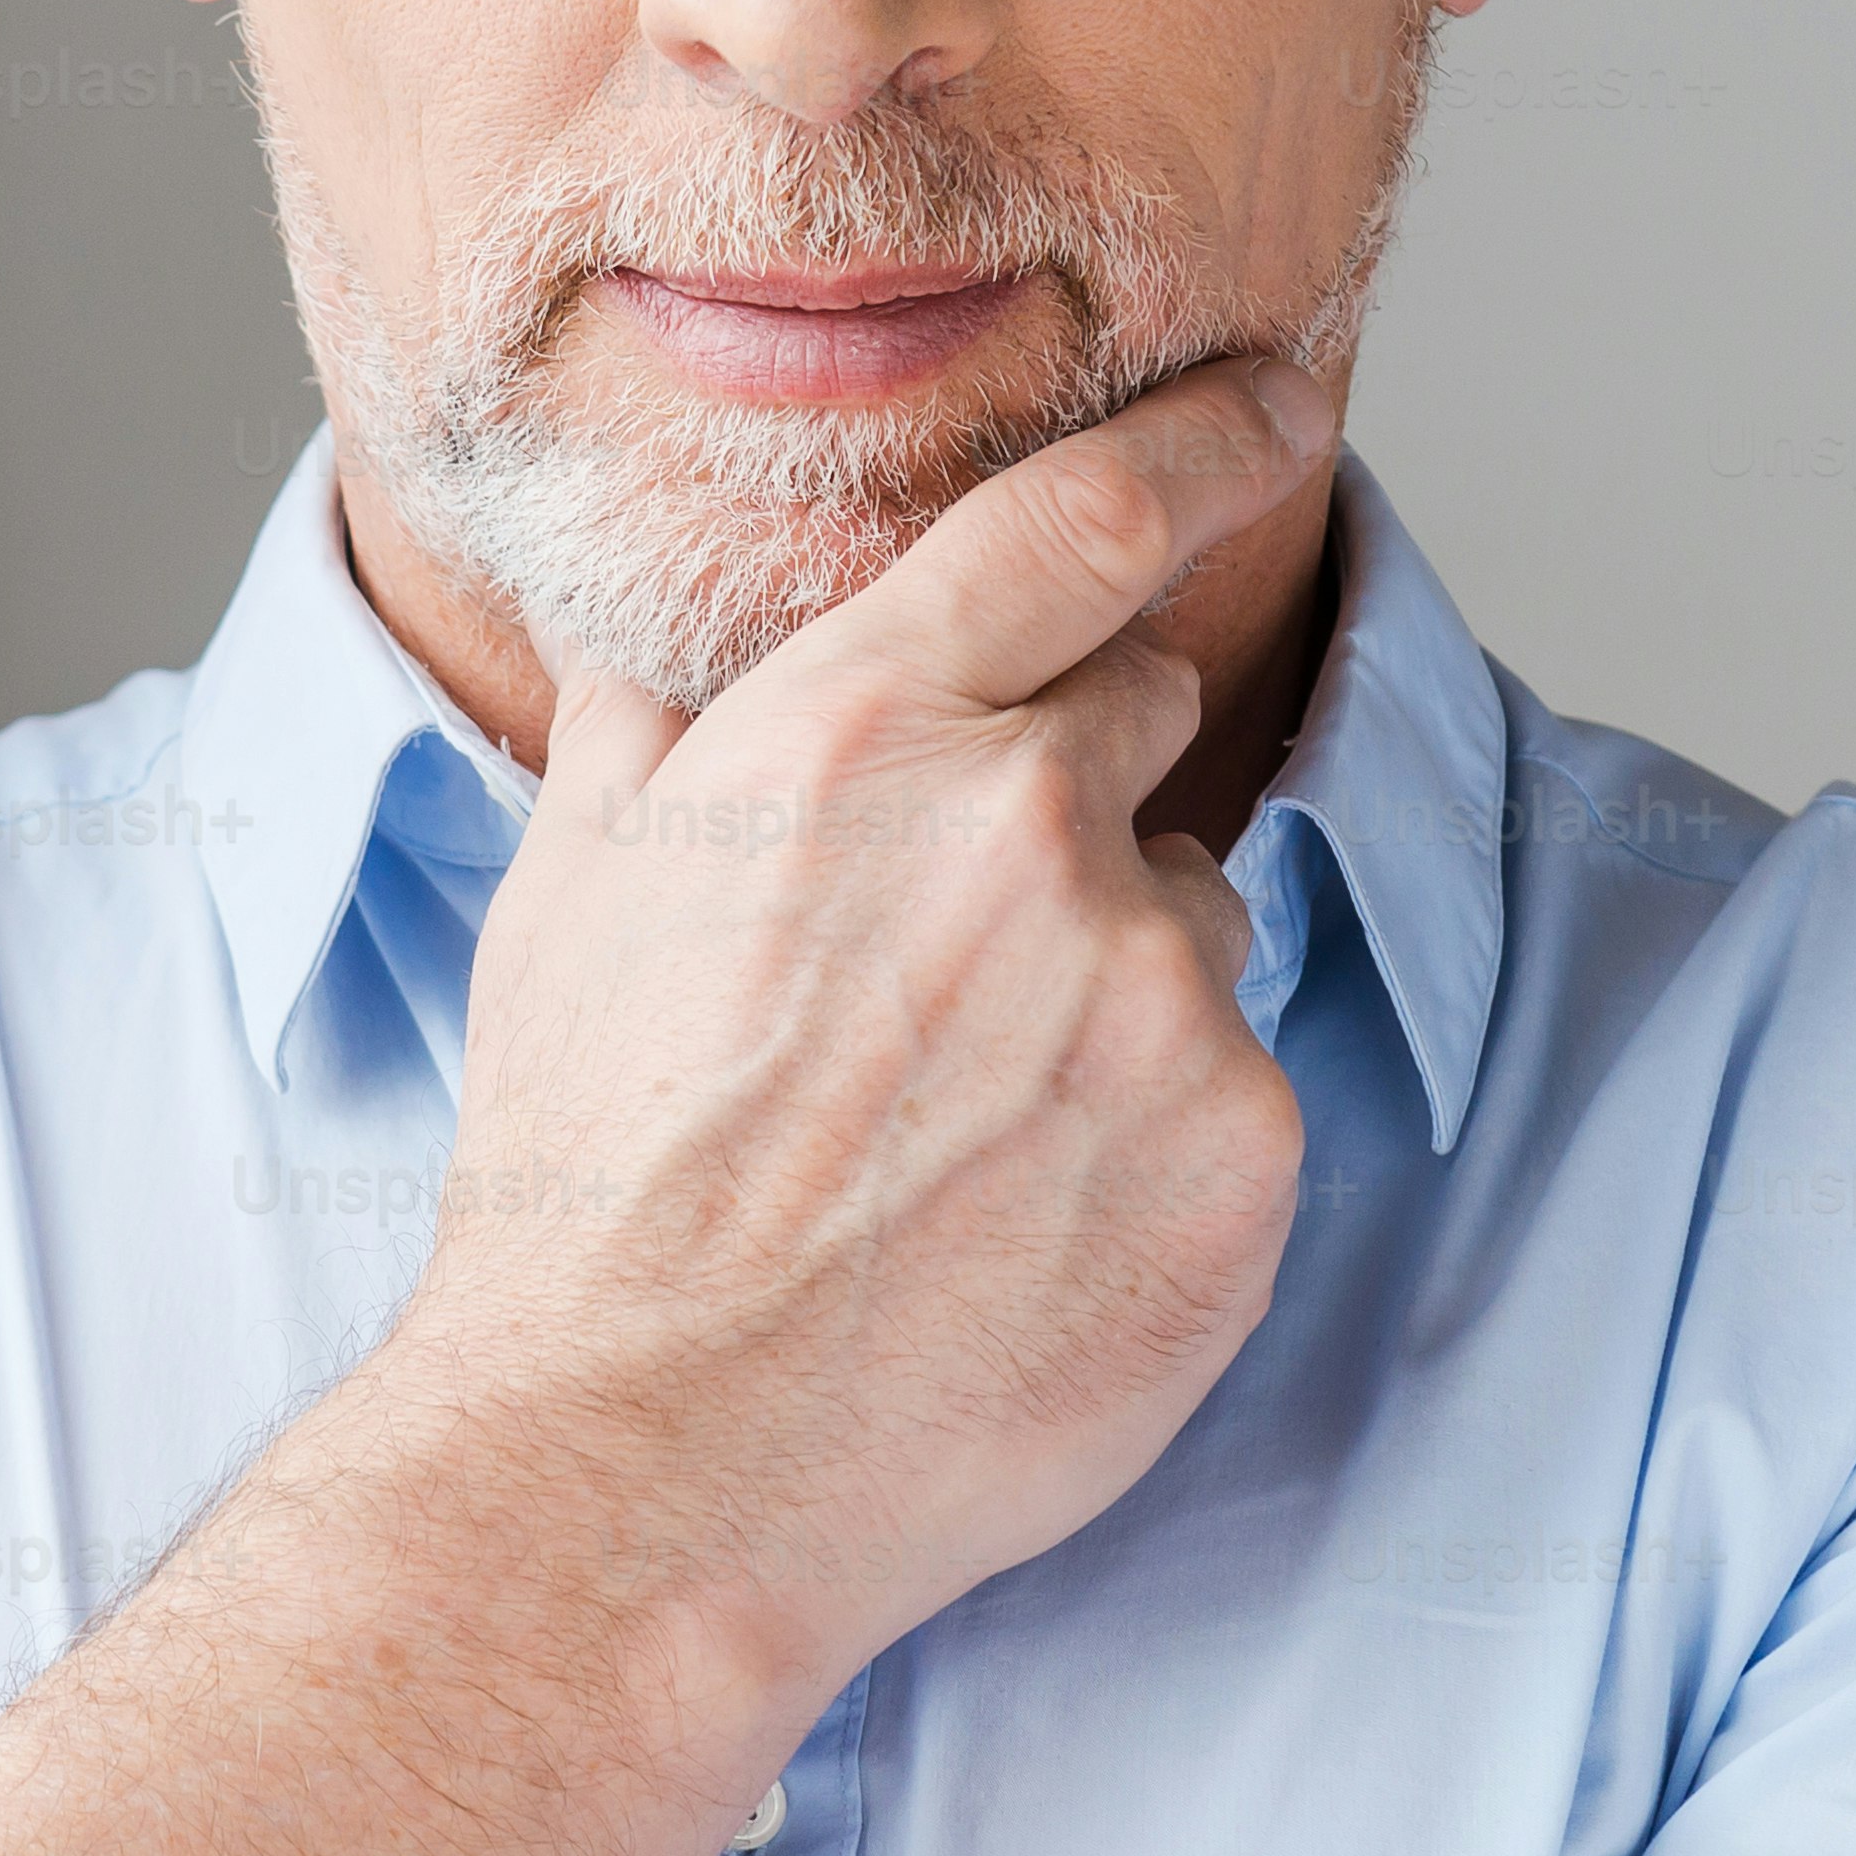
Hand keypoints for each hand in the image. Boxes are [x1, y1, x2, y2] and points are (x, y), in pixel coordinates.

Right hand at [373, 353, 1331, 1737]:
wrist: (648, 1458)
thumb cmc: (586, 1181)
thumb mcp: (569, 898)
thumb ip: (650, 733)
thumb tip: (642, 649)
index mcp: (858, 726)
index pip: (1091, 514)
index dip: (1211, 433)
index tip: (1286, 396)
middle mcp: (1026, 827)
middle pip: (1137, 711)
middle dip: (1061, 792)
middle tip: (943, 957)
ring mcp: (1153, 994)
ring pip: (1181, 921)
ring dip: (1104, 985)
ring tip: (951, 1135)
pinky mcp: (1241, 1153)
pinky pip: (1228, 1090)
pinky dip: (1150, 1140)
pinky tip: (1020, 1229)